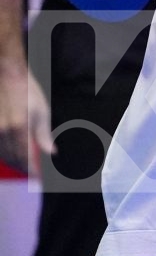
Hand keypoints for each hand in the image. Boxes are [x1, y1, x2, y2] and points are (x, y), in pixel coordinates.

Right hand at [0, 57, 51, 174]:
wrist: (7, 77)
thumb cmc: (27, 92)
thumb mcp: (42, 111)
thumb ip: (43, 134)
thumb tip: (51, 152)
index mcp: (19, 128)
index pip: (25, 158)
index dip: (31, 171)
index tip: (37, 178)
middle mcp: (3, 132)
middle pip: (11, 159)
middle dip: (22, 169)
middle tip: (31, 173)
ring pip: (2, 155)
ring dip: (12, 163)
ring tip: (22, 165)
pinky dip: (3, 154)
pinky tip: (10, 154)